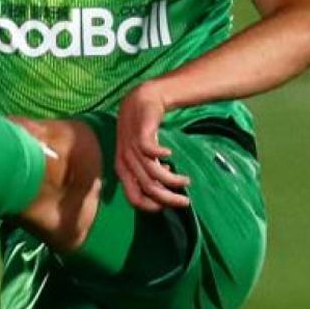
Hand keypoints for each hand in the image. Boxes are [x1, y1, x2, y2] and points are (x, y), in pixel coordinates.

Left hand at [114, 82, 190, 211]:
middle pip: (147, 190)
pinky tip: (171, 154)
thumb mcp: (142, 157)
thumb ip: (148, 173)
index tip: (168, 206)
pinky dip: (162, 155)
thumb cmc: (142, 134)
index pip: (134, 199)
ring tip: (186, 180)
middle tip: (185, 201)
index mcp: (123, 171)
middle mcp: (125, 162)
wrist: (141, 102)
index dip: (152, 206)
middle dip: (168, 199)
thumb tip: (162, 190)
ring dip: (173, 180)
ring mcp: (131, 148)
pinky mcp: (140, 135)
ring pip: (153, 174)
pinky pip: (151, 151)